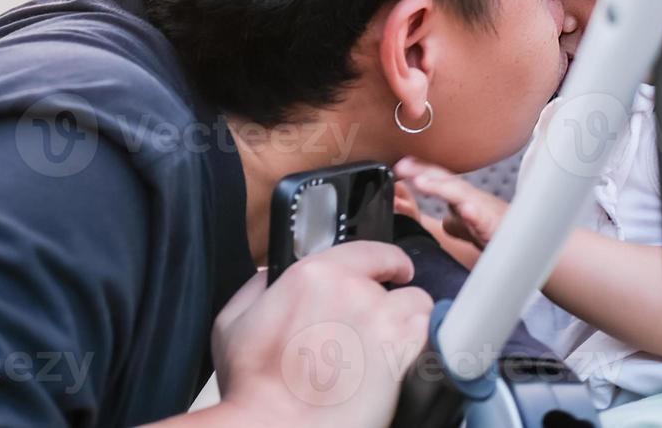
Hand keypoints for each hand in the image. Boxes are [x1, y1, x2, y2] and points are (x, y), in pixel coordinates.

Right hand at [209, 242, 432, 427]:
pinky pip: (429, 332)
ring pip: (417, 304)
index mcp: (311, 274)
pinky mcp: (400, 350)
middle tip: (371, 330)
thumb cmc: (254, 385)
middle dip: (384, 303)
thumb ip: (258, 287)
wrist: (276, 427)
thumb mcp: (232, 322)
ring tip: (392, 347)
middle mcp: (350, 287)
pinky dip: (422, 344)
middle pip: (390, 283)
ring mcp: (379, 316)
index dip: (384, 262)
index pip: (367, 250)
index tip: (391, 271)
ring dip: (408, 321)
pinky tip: (404, 360)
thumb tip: (273, 277)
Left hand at [394, 157, 507, 249]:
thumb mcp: (469, 225)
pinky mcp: (493, 224)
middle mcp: (470, 196)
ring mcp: (481, 208)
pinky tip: (464, 210)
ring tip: (421, 182)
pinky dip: (473, 212)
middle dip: (422, 171)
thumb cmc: (498, 229)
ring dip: (440, 186)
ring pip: (459, 193)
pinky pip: (482, 217)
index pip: (436, 177)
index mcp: (460, 196)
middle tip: (401, 167)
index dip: (418, 169)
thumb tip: (444, 221)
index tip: (397, 165)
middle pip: (443, 179)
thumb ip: (455, 221)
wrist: (525, 242)